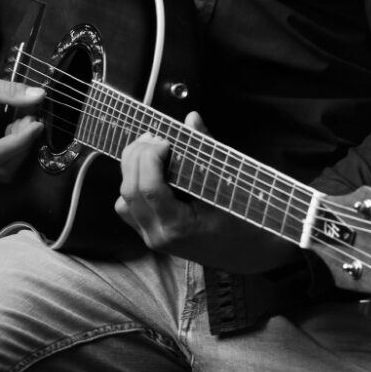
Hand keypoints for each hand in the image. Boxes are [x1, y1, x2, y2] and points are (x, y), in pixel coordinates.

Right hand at [0, 24, 44, 182]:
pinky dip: (12, 145)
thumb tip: (38, 95)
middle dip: (22, 144)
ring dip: (18, 146)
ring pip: (2, 167)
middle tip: (30, 117)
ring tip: (22, 119)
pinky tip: (14, 125)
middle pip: (3, 166)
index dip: (22, 141)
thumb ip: (9, 91)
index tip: (36, 123)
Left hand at [115, 112, 290, 271]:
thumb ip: (206, 150)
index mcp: (178, 227)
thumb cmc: (243, 221)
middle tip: (155, 137)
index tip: (166, 140)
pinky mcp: (149, 234)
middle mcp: (158, 235)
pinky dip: (132, 185)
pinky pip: (128, 208)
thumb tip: (192, 118)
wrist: (247, 253)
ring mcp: (151, 237)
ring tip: (152, 151)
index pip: (149, 189)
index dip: (150, 158)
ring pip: (123, 199)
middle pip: (130, 191)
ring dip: (131, 170)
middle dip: (136, 157)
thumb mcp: (228, 185)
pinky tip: (150, 172)